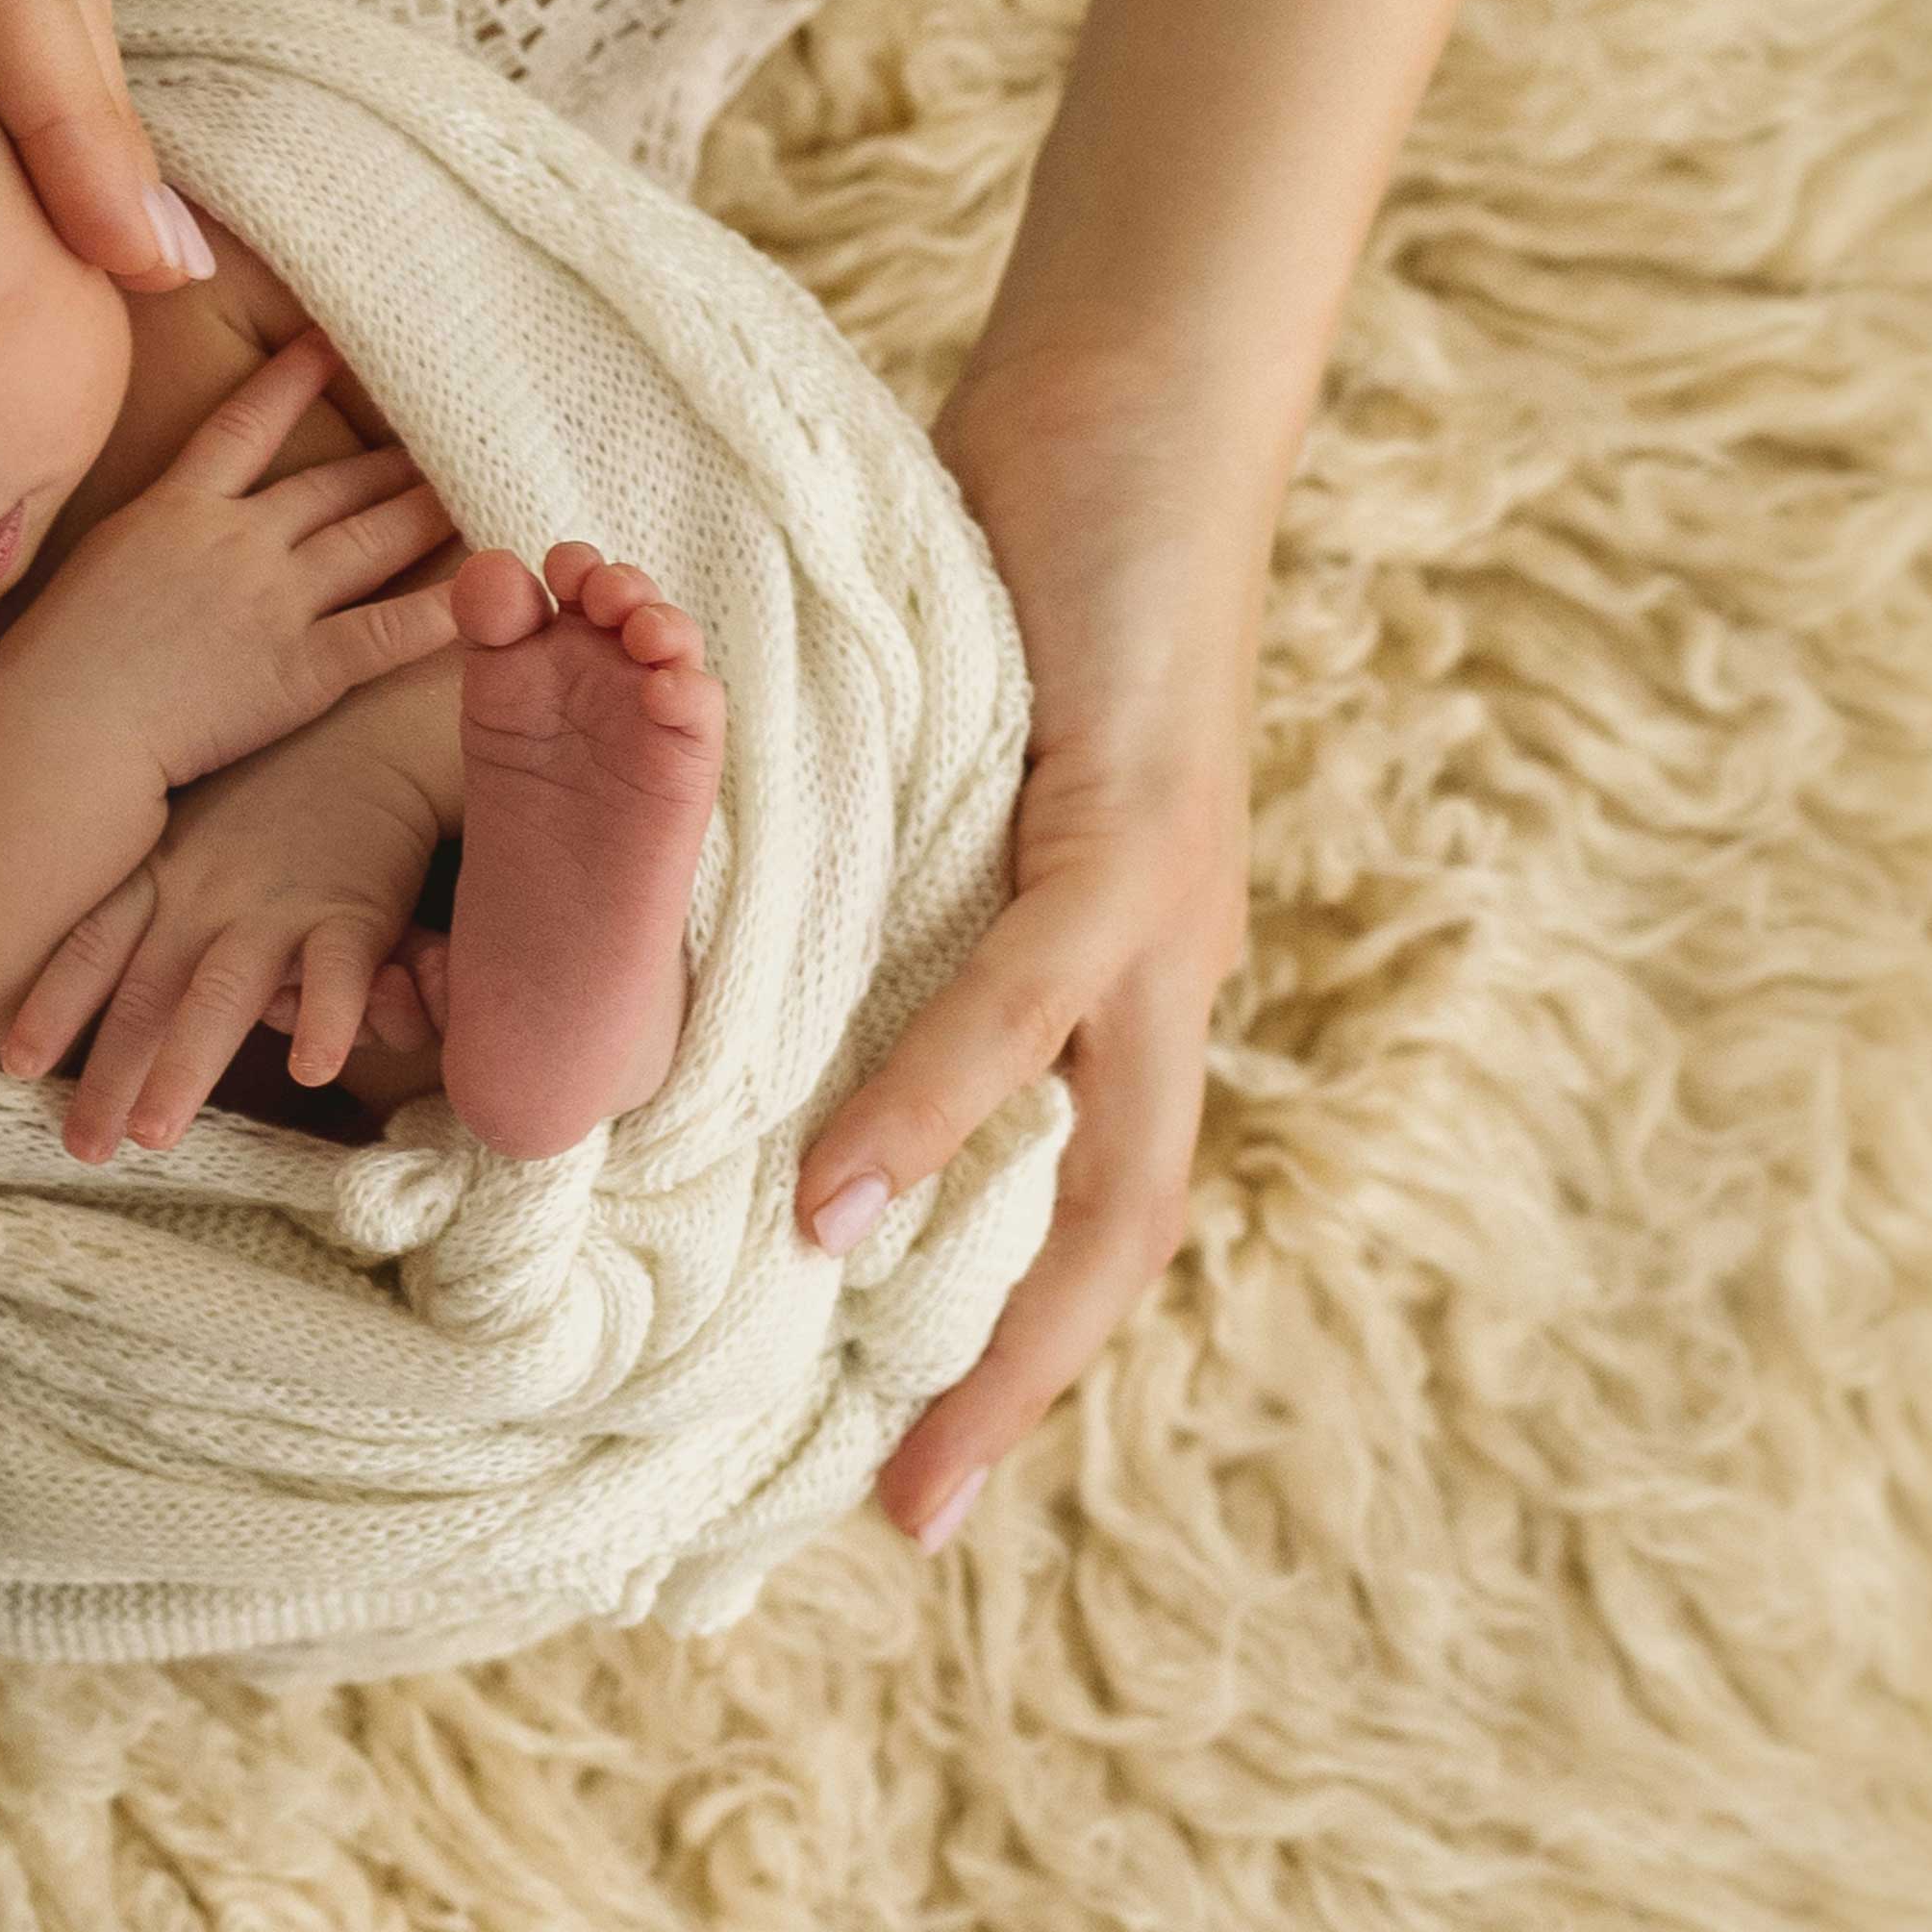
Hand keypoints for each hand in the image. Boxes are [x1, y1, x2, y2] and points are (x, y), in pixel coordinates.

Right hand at [0, 337, 461, 794]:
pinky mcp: (301, 668)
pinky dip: (444, 610)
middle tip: (446, 435)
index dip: (294, 379)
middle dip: (393, 460)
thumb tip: (160, 529)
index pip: (245, 424)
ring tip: (476, 491)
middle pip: (334, 484)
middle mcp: (235, 539)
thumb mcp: (89, 566)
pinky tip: (491, 591)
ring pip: (373, 539)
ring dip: (429, 512)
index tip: (334, 343)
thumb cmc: (52, 666)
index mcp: (174, 509)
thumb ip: (143, 538)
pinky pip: (389, 631)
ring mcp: (273, 600)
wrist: (57, 731)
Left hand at [0, 683, 452, 1160]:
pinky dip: (325, 1020)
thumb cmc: (273, 787)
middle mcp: (204, 894)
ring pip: (218, 993)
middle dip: (107, 1075)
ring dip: (183, 1066)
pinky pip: (335, 972)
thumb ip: (162, 905)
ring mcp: (274, 902)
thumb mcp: (192, 829)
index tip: (13, 1065)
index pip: (92, 947)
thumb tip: (123, 987)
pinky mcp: (353, 910)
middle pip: (143, 995)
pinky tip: (310, 1072)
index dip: (51, 1006)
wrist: (368, 725)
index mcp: (161, 873)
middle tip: (80, 1148)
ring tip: (154, 1135)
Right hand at [792, 360, 1263, 1546]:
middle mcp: (1172, 973)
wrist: (1139, 408)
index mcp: (1131, 974)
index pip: (1089, 1208)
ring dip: (992, 1306)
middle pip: (1119, 1240)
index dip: (1014, 1349)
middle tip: (905, 1522)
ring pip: (1107, 1165)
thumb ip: (888, 888)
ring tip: (881, 1414)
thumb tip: (759, 988)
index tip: (908, 1469)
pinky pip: (1030, 1001)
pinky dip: (938, 1106)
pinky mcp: (1132, 826)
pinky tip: (848, 1192)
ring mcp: (1166, 912)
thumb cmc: (1024, 570)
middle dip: (1017, 1394)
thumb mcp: (943, 780)